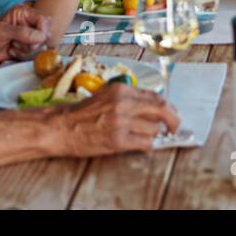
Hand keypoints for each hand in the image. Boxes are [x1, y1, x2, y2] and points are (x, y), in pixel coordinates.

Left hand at [0, 3, 50, 68]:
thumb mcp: (1, 32)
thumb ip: (21, 32)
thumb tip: (40, 36)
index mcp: (22, 13)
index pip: (43, 20)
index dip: (41, 31)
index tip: (35, 39)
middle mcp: (27, 23)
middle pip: (45, 33)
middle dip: (33, 42)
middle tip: (17, 43)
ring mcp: (27, 36)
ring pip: (40, 45)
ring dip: (26, 50)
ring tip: (12, 47)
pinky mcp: (25, 48)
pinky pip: (34, 53)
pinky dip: (24, 56)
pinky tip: (12, 52)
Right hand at [53, 84, 181, 156]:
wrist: (60, 127)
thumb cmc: (82, 114)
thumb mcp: (106, 96)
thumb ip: (129, 98)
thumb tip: (153, 106)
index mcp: (122, 90)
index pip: (156, 97)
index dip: (169, 107)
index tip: (172, 114)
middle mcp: (124, 104)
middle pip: (161, 109)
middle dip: (173, 120)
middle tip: (174, 128)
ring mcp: (121, 122)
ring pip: (154, 128)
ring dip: (155, 135)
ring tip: (147, 137)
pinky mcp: (117, 140)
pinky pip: (145, 143)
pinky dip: (147, 145)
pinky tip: (141, 144)